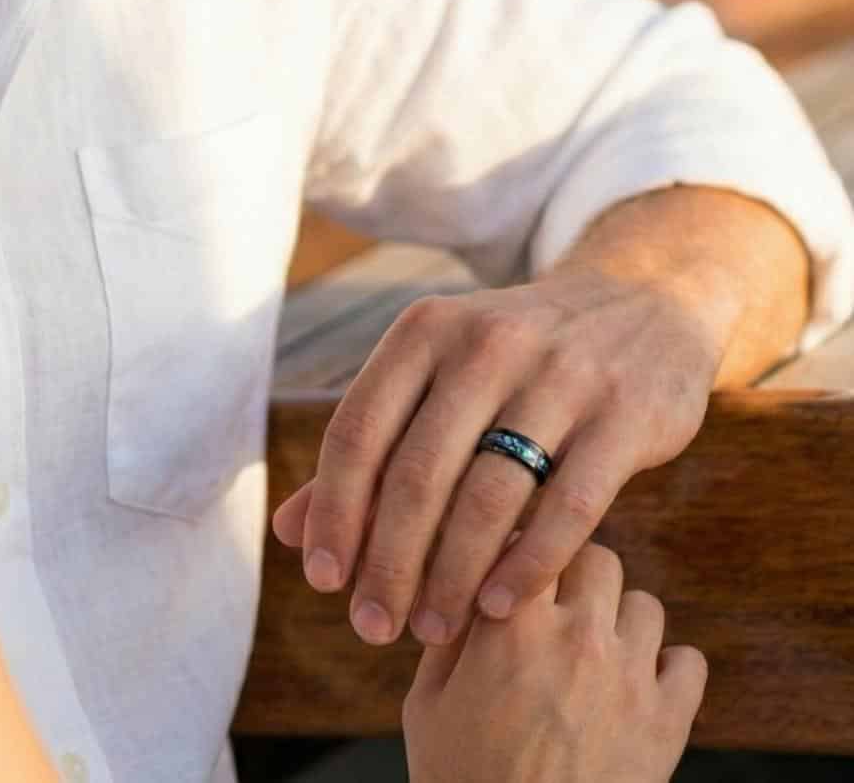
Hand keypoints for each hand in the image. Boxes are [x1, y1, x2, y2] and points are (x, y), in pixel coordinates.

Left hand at [270, 265, 719, 644]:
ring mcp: (561, 377)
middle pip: (416, 473)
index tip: (323, 579)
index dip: (334, 511)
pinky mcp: (624, 415)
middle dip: (389, 562)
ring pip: (488, 496)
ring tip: (431, 628)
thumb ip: (370, 449)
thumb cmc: (515, 360)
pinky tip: (498, 607)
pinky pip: (568, 506)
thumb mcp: (437, 377)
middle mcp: (486, 343)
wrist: (644, 304)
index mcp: (425, 331)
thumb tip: (290, 532)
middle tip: (374, 625)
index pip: (358, 430)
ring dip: (451, 576)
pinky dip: (527, 564)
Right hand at [402, 543, 706, 782]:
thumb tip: (463, 591)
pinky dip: (668, 668)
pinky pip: (689, 662)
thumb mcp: (427, 704)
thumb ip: (448, 637)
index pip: (531, 539)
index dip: (521, 551)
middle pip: (597, 557)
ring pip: (645, 603)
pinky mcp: (669, 722)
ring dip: (621, 620)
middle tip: (556, 607)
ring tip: (597, 650)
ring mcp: (630, 678)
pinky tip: (638, 686)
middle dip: (575, 575)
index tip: (515, 569)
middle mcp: (577, 636)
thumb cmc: (463, 782)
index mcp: (512, 624)